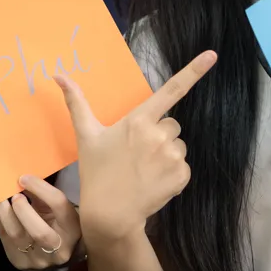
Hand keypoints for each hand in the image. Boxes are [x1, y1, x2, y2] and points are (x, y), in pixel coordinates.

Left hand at [0, 175, 80, 270]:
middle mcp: (58, 250)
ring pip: (17, 236)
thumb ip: (43, 195)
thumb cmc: (59, 224)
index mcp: (73, 230)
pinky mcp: (20, 262)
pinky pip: (4, 238)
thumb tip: (22, 178)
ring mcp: (38, 260)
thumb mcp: (57, 209)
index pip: (59, 205)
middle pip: (39, 231)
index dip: (41, 188)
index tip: (25, 178)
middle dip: (23, 209)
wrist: (57, 254)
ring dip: (5, 213)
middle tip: (14, 194)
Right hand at [57, 51, 216, 246]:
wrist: (110, 215)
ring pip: (178, 144)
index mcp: (138, 120)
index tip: (212, 55)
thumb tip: (58, 75)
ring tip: (143, 170)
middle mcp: (159, 135)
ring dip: (166, 153)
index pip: (171, 90)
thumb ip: (76, 102)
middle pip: (171, 124)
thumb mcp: (86, 135)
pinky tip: (152, 182)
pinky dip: (171, 173)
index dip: (194, 71)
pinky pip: (183, 166)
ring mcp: (172, 156)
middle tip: (136, 153)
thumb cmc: (96, 172)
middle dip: (158, 134)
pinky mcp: (182, 176)